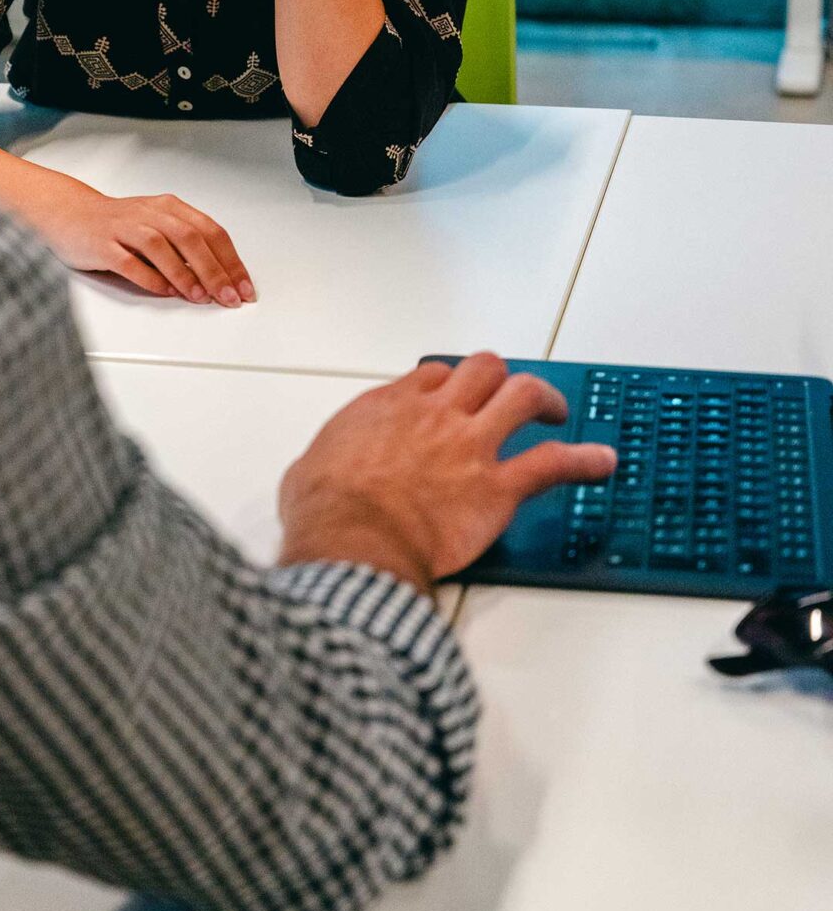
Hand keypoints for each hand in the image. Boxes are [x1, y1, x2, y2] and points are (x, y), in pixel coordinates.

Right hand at [35, 180, 255, 306]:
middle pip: (190, 238)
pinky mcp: (102, 245)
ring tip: (200, 296)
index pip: (210, 231)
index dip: (231, 261)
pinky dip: (149, 278)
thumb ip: (187, 246)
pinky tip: (164, 292)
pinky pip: (129, 262)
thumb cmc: (119, 224)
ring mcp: (124, 228)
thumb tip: (220, 276)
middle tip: (228, 296)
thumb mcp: (159, 226)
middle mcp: (149, 214)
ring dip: (184, 274)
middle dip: (214, 271)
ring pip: (161, 247)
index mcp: (169, 207)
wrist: (70, 213)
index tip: (243, 287)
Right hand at [278, 352, 617, 591]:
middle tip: (507, 392)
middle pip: (482, 370)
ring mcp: (471, 446)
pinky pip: (554, 463)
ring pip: (522, 396)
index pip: (433, 376)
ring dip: (545, 399)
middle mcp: (436, 414)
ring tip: (556, 410)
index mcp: (389, 406)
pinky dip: (584, 461)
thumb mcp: (307, 472)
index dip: (448, 384)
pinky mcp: (499, 486)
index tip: (451, 397)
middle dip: (499, 377)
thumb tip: (317, 476)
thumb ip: (326, 461)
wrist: (352, 540)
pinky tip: (603, 463)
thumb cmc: (326, 511)